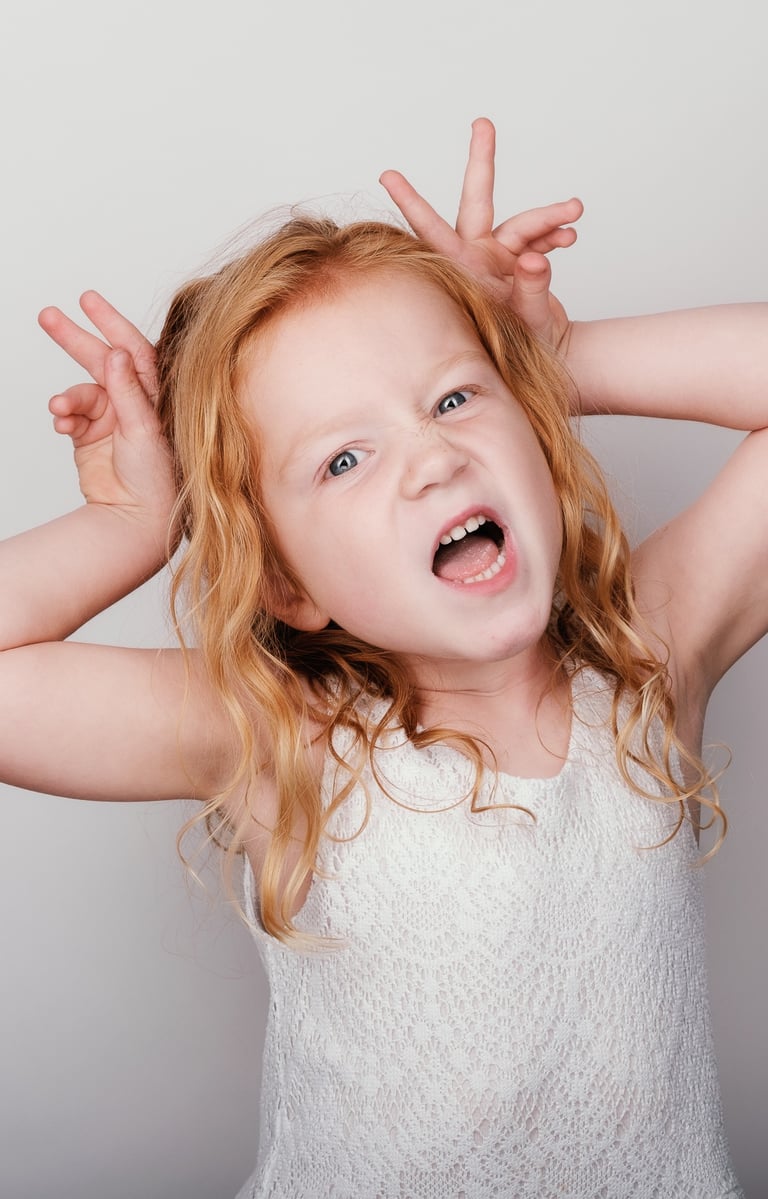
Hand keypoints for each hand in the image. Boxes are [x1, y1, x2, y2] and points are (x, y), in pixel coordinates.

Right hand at [38, 292, 175, 530]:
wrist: (139, 519)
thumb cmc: (158, 479)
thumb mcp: (146, 430)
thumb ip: (129, 391)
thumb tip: (116, 352)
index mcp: (157, 394)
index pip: (134, 349)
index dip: (112, 322)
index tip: (88, 300)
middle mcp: (135, 402)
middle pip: (101, 360)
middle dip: (75, 339)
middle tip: (47, 316)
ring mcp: (111, 418)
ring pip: (82, 391)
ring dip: (68, 397)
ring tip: (60, 409)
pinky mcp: (89, 436)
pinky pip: (71, 415)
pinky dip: (64, 416)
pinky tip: (62, 424)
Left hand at [380, 117, 581, 347]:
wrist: (546, 355)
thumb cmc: (519, 347)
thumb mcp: (524, 322)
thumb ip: (530, 289)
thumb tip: (534, 258)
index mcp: (462, 269)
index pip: (432, 231)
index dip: (412, 203)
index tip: (387, 174)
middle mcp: (477, 256)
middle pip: (477, 200)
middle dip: (481, 162)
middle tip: (483, 124)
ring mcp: (499, 255)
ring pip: (523, 222)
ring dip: (549, 217)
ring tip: (573, 213)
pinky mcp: (521, 258)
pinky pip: (539, 236)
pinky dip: (556, 233)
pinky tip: (569, 236)